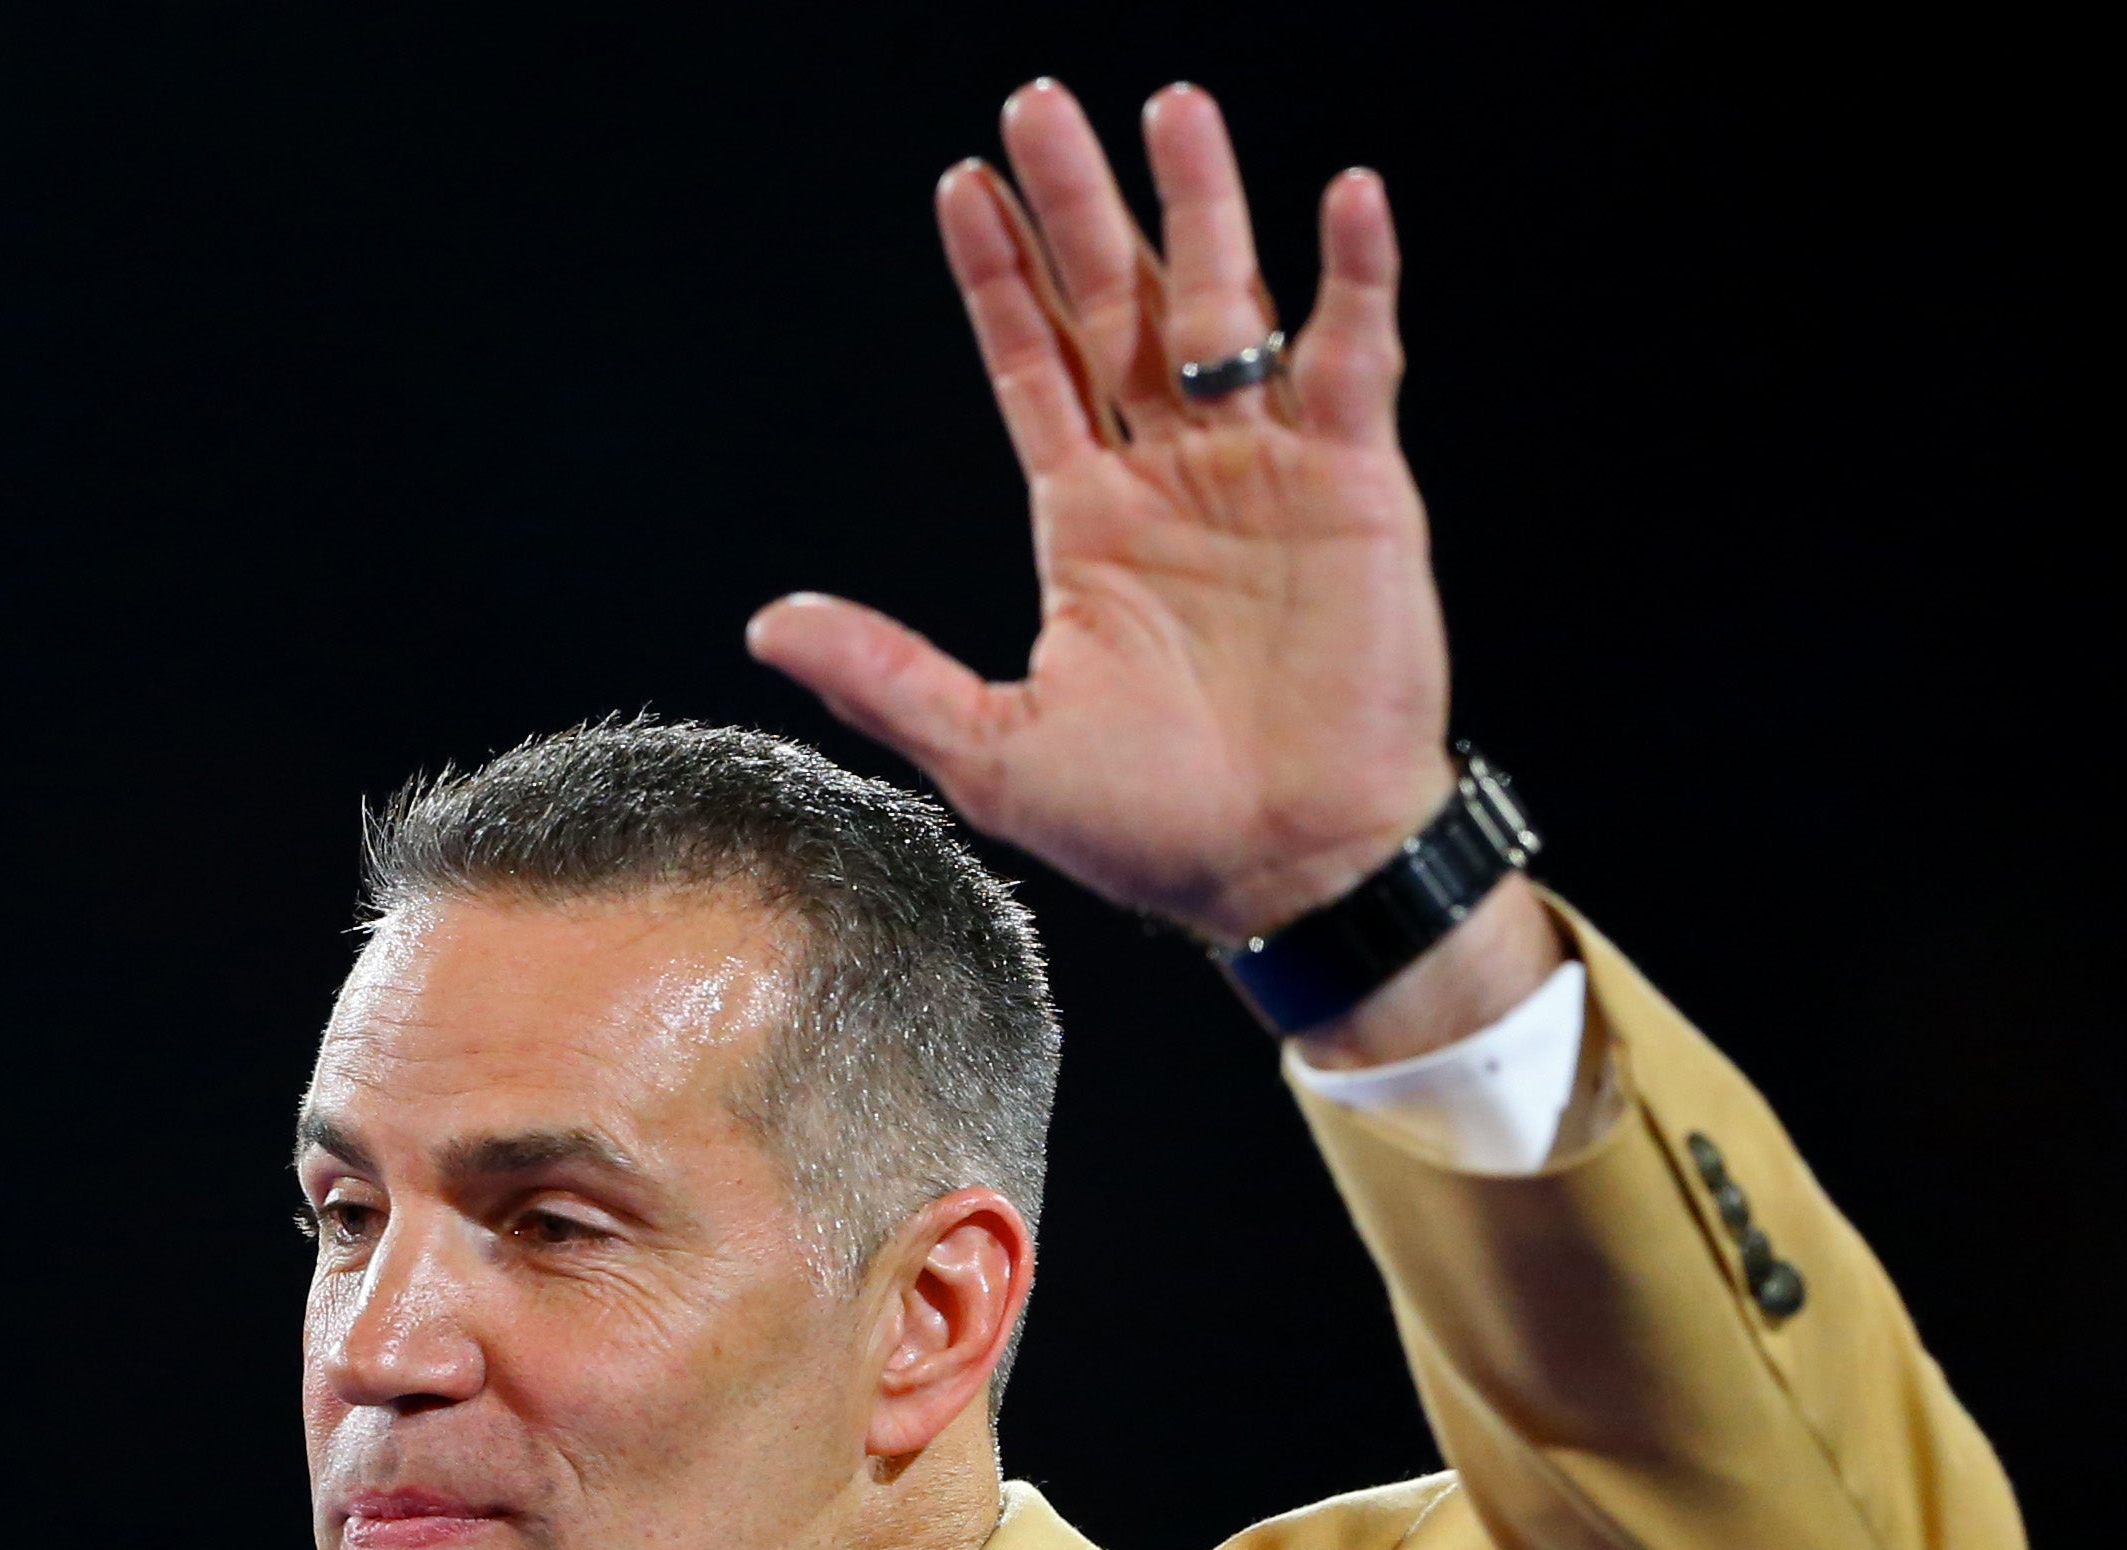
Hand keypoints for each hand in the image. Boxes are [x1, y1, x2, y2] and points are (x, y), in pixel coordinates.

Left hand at [747, 81, 1461, 947]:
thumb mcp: (990, 751)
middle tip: (1038, 103)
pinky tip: (1346, 197)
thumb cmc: (1149, 829)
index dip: (998, 278)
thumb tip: (769, 624)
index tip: (960, 185)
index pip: (1031, 366)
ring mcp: (1265, 472)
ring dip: (1203, 207)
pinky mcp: (1356, 485)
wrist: (1287, 869)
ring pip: (1225, 309)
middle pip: (1115, 308)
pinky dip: (1357, 279)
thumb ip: (886, 673)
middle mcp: (1173, 479)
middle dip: (1078, 207)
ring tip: (1170, 107)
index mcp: (1087, 526)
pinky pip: (1356, 358)